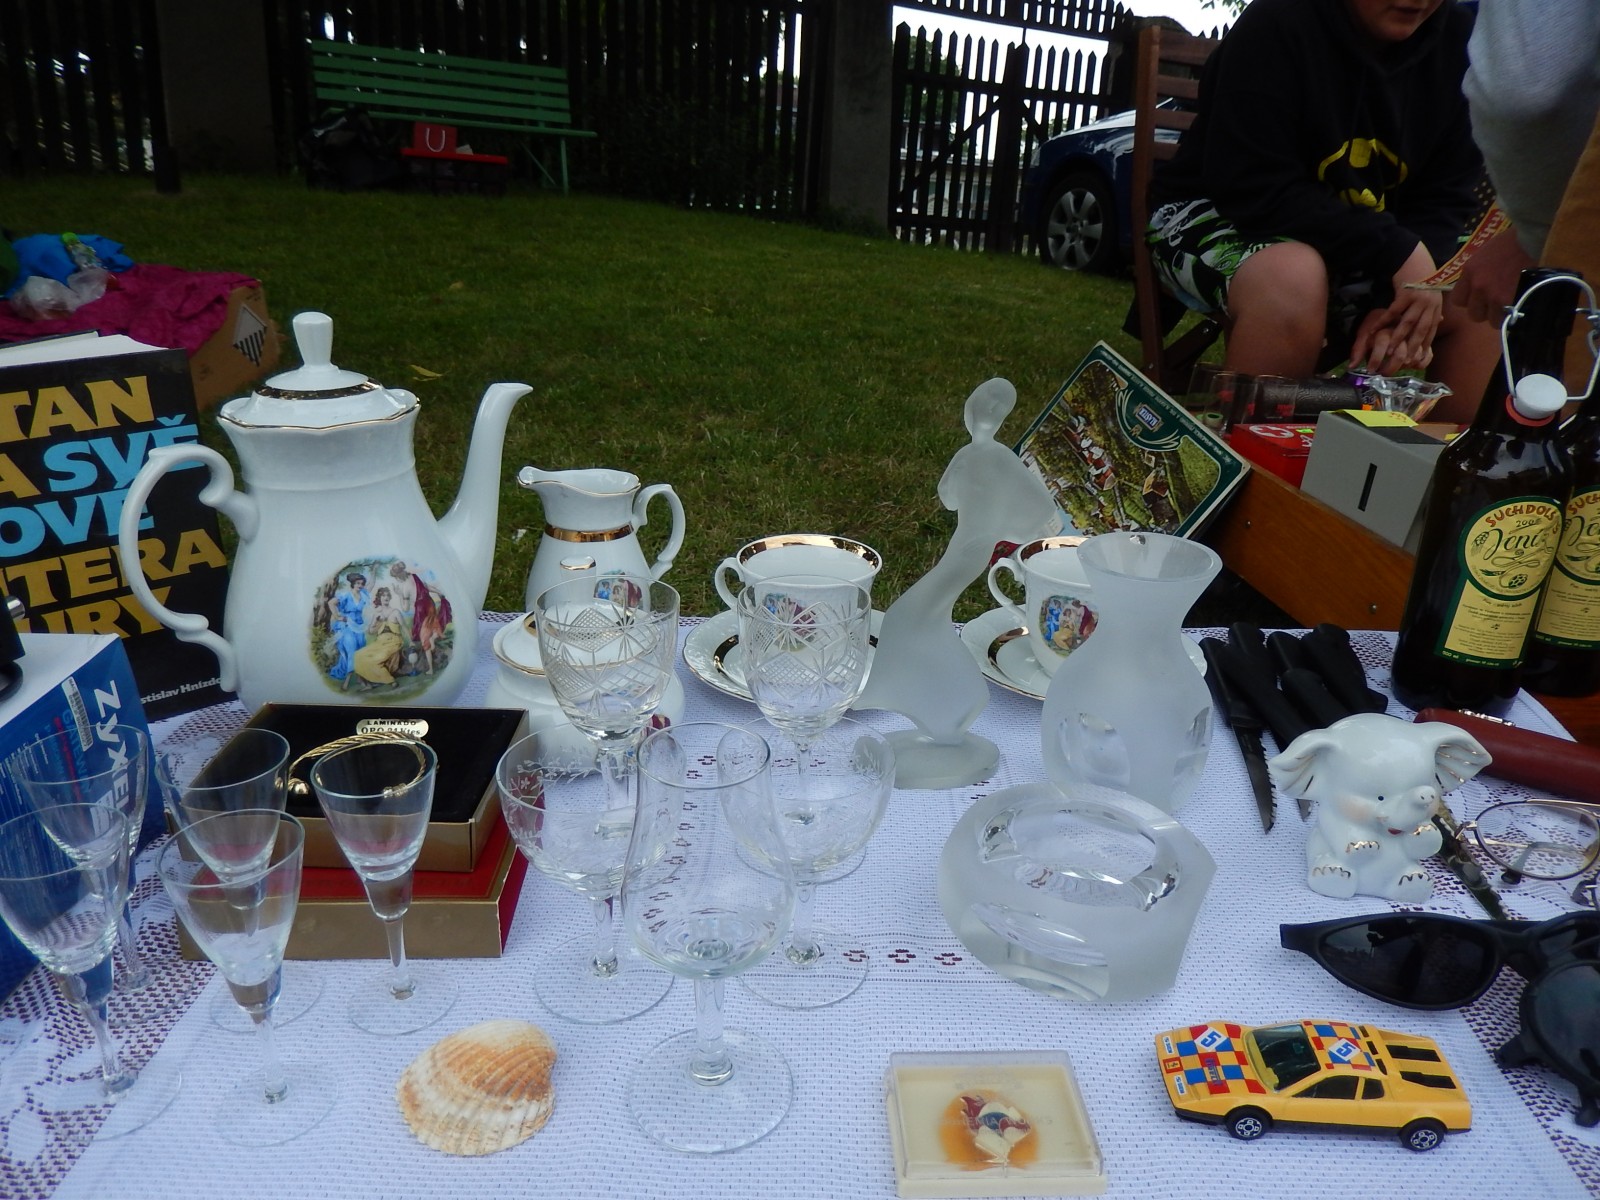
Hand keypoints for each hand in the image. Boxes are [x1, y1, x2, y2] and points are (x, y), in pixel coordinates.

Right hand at [1349, 245, 1442, 373]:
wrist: (1414, 258)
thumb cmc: (1421, 276)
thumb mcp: (1432, 293)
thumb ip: (1434, 308)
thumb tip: (1439, 322)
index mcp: (1436, 306)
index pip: (1431, 329)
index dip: (1425, 345)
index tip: (1418, 359)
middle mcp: (1430, 303)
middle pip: (1421, 329)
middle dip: (1413, 346)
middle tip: (1405, 361)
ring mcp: (1418, 298)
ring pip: (1408, 323)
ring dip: (1398, 338)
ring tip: (1389, 351)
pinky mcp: (1406, 293)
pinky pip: (1393, 311)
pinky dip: (1383, 321)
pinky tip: (1374, 330)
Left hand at [1448, 227, 1532, 322]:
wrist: (1538, 239)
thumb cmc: (1514, 242)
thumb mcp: (1486, 253)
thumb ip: (1477, 273)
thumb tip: (1475, 287)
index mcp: (1470, 272)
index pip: (1458, 300)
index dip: (1470, 301)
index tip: (1479, 298)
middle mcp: (1478, 286)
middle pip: (1474, 314)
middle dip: (1485, 310)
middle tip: (1498, 302)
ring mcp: (1495, 296)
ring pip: (1491, 319)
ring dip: (1501, 315)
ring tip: (1512, 304)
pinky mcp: (1512, 302)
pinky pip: (1508, 320)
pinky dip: (1513, 316)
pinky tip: (1520, 306)